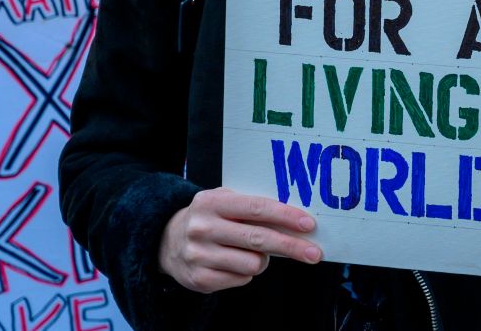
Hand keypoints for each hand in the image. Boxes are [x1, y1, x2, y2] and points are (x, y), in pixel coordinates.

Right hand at [158, 188, 320, 292]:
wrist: (165, 241)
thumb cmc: (210, 217)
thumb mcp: (225, 201)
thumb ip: (253, 206)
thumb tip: (296, 218)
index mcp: (212, 203)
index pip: (256, 208)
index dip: (285, 217)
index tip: (309, 224)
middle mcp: (203, 228)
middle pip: (259, 240)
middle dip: (291, 247)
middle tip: (314, 253)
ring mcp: (199, 255)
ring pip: (253, 264)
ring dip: (263, 260)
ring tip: (253, 252)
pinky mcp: (199, 279)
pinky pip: (241, 279)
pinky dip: (246, 273)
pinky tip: (234, 262)